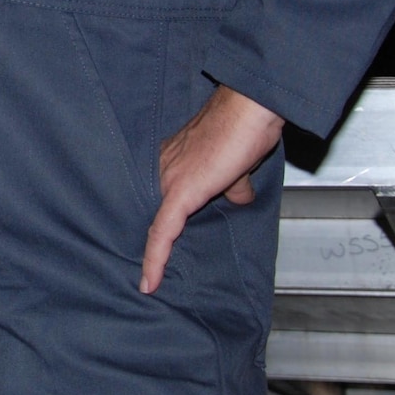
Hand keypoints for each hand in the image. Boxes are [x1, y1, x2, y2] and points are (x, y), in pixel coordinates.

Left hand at [140, 86, 282, 293]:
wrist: (249, 110)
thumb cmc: (244, 128)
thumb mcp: (236, 166)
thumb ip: (232, 184)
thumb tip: (237, 197)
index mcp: (173, 162)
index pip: (157, 200)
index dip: (153, 227)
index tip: (145, 251)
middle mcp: (163, 169)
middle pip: (153, 213)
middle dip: (152, 244)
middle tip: (145, 275)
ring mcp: (168, 179)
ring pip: (155, 225)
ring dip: (156, 256)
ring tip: (150, 285)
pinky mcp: (180, 191)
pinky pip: (163, 230)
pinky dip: (155, 257)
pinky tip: (149, 282)